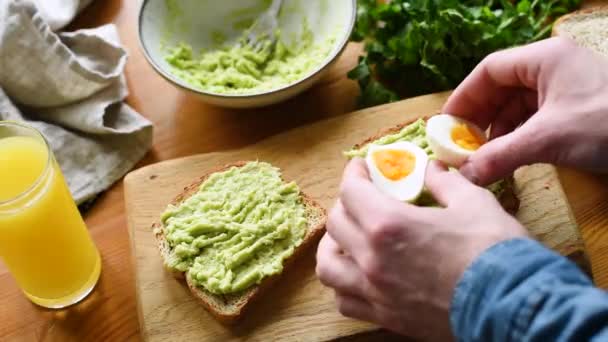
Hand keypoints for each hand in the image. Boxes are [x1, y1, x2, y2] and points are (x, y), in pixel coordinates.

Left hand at [316, 159, 527, 339]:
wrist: (512, 308)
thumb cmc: (494, 252)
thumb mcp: (473, 202)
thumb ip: (445, 182)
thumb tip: (431, 169)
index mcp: (389, 225)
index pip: (351, 191)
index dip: (354, 173)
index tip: (362, 167)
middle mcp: (372, 259)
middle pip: (335, 224)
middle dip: (346, 203)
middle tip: (363, 198)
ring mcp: (375, 292)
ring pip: (328, 267)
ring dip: (333, 246)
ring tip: (348, 238)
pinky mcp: (385, 317)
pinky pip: (344, 301)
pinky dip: (343, 284)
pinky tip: (358, 275)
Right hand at [443, 37, 607, 185]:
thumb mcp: (548, 139)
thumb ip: (501, 155)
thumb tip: (465, 177)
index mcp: (544, 59)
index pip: (489, 71)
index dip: (464, 97)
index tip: (447, 125)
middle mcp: (552, 69)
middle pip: (501, 89)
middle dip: (480, 119)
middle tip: (462, 147)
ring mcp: (566, 89)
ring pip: (517, 106)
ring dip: (498, 132)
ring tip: (485, 158)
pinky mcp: (575, 110)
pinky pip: (535, 119)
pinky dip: (518, 138)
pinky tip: (510, 158)